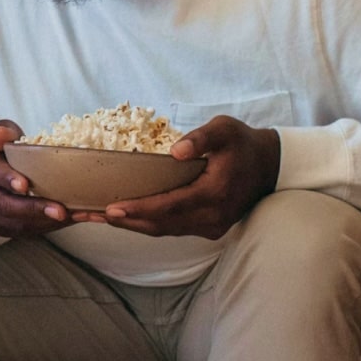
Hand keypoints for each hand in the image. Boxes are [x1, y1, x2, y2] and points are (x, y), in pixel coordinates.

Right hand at [0, 121, 70, 234]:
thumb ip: (2, 132)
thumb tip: (3, 134)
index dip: (7, 179)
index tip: (24, 185)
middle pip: (6, 206)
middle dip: (34, 209)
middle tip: (59, 211)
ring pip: (19, 223)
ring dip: (47, 222)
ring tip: (74, 215)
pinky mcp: (6, 228)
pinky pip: (28, 231)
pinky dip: (52, 226)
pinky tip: (73, 219)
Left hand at [88, 117, 280, 238]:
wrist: (270, 166)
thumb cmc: (243, 144)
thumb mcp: (225, 129)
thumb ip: (201, 137)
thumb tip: (176, 150)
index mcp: (214, 193)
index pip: (168, 206)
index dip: (138, 209)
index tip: (110, 208)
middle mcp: (211, 216)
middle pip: (160, 224)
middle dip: (124, 221)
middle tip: (90, 215)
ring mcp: (211, 226)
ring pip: (164, 231)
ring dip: (132, 225)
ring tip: (100, 217)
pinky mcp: (210, 229)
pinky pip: (173, 229)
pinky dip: (149, 224)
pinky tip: (127, 217)